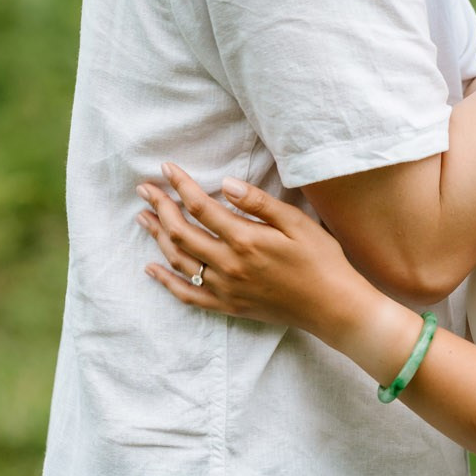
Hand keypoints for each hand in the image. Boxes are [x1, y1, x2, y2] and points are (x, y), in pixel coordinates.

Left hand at [136, 165, 380, 346]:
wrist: (332, 307)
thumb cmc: (321, 259)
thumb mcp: (296, 223)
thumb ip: (258, 203)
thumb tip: (224, 184)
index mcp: (245, 240)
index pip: (200, 207)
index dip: (180, 185)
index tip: (166, 167)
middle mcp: (228, 265)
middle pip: (180, 232)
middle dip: (159, 207)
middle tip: (144, 189)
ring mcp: (225, 288)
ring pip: (178, 261)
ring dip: (157, 237)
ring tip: (143, 217)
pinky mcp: (228, 305)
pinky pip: (186, 295)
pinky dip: (165, 280)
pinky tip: (151, 268)